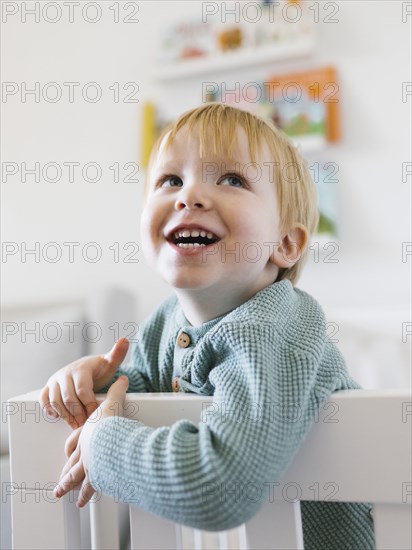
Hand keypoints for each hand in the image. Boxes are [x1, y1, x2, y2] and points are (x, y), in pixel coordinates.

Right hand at [40, 338, 128, 428]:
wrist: (86, 369)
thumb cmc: (99, 369)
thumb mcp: (109, 363)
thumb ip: (117, 354)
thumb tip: (125, 340)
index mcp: (81, 368)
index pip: (83, 390)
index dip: (90, 404)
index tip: (98, 413)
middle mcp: (65, 373)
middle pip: (68, 398)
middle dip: (78, 413)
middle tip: (87, 424)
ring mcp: (55, 380)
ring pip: (55, 401)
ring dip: (65, 415)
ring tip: (76, 424)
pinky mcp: (48, 387)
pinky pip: (44, 399)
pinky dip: (49, 409)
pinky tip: (58, 416)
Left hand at [54, 376, 128, 507]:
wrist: (110, 437)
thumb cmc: (110, 422)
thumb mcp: (113, 402)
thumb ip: (117, 391)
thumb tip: (123, 379)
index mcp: (85, 435)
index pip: (73, 443)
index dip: (70, 448)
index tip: (67, 453)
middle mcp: (84, 451)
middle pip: (72, 463)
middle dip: (65, 473)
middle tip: (58, 483)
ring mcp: (88, 464)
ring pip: (76, 477)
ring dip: (69, 486)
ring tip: (63, 494)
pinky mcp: (96, 475)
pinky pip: (89, 487)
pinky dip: (86, 494)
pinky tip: (83, 502)